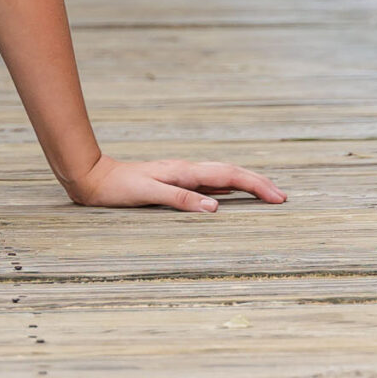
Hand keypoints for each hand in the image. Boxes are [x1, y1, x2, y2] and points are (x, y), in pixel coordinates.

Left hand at [63, 155, 286, 213]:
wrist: (93, 176)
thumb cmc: (117, 188)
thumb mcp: (147, 193)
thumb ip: (180, 198)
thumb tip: (215, 207)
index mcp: (185, 172)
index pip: (229, 176)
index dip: (256, 186)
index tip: (279, 198)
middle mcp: (187, 170)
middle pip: (231, 173)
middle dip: (259, 183)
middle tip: (283, 197)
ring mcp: (182, 174)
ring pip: (223, 176)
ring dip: (247, 183)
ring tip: (267, 194)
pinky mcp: (175, 180)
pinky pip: (210, 182)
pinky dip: (228, 187)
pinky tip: (232, 194)